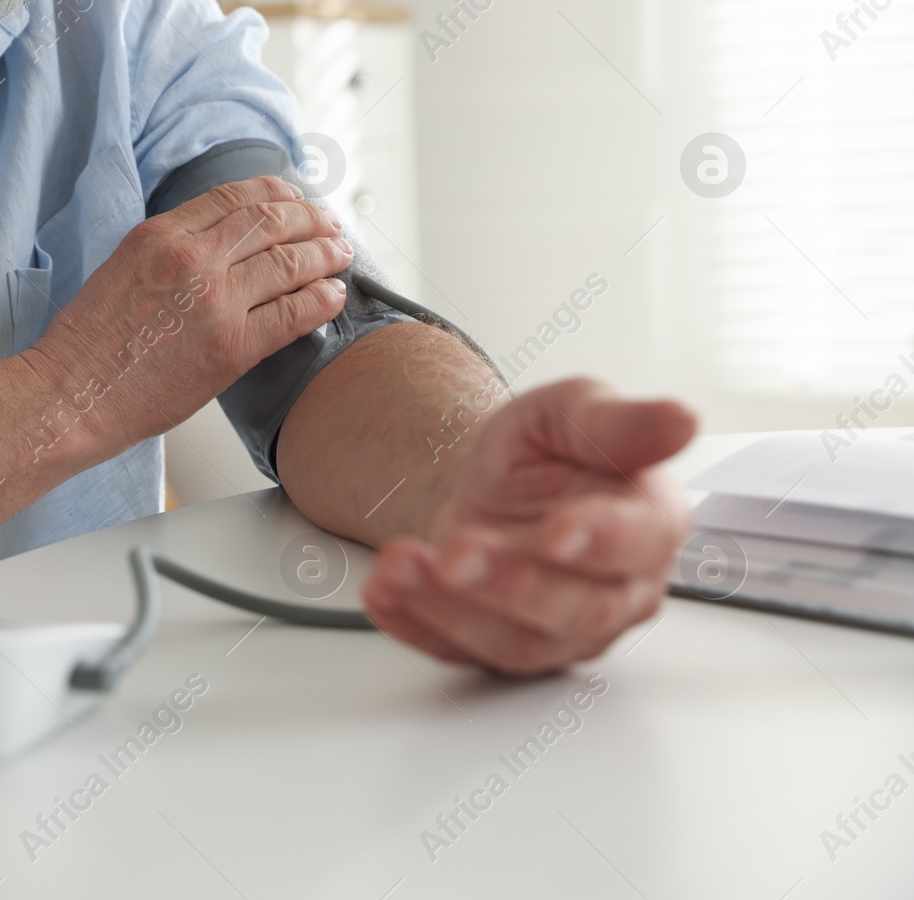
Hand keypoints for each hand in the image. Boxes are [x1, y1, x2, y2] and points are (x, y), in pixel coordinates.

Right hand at [27, 176, 351, 448]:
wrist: (71, 395)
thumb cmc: (88, 345)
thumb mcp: (122, 270)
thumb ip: (168, 252)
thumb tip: (214, 247)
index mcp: (160, 234)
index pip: (233, 197)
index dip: (275, 193)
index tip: (296, 198)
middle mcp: (192, 258)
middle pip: (270, 222)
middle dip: (311, 219)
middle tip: (331, 224)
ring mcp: (215, 301)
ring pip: (289, 262)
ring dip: (325, 255)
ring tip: (341, 255)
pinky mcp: (232, 346)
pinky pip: (293, 313)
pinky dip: (321, 300)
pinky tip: (334, 296)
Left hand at [362, 378, 696, 673]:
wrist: (492, 482)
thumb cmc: (546, 452)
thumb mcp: (572, 412)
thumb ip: (617, 422)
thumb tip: (681, 420)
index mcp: (649, 522)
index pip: (638, 543)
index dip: (601, 541)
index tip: (559, 534)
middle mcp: (616, 591)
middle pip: (576, 609)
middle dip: (511, 585)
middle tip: (460, 554)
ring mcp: (561, 632)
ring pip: (514, 642)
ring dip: (450, 608)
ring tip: (400, 565)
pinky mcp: (503, 648)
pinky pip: (457, 652)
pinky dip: (414, 625)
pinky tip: (383, 593)